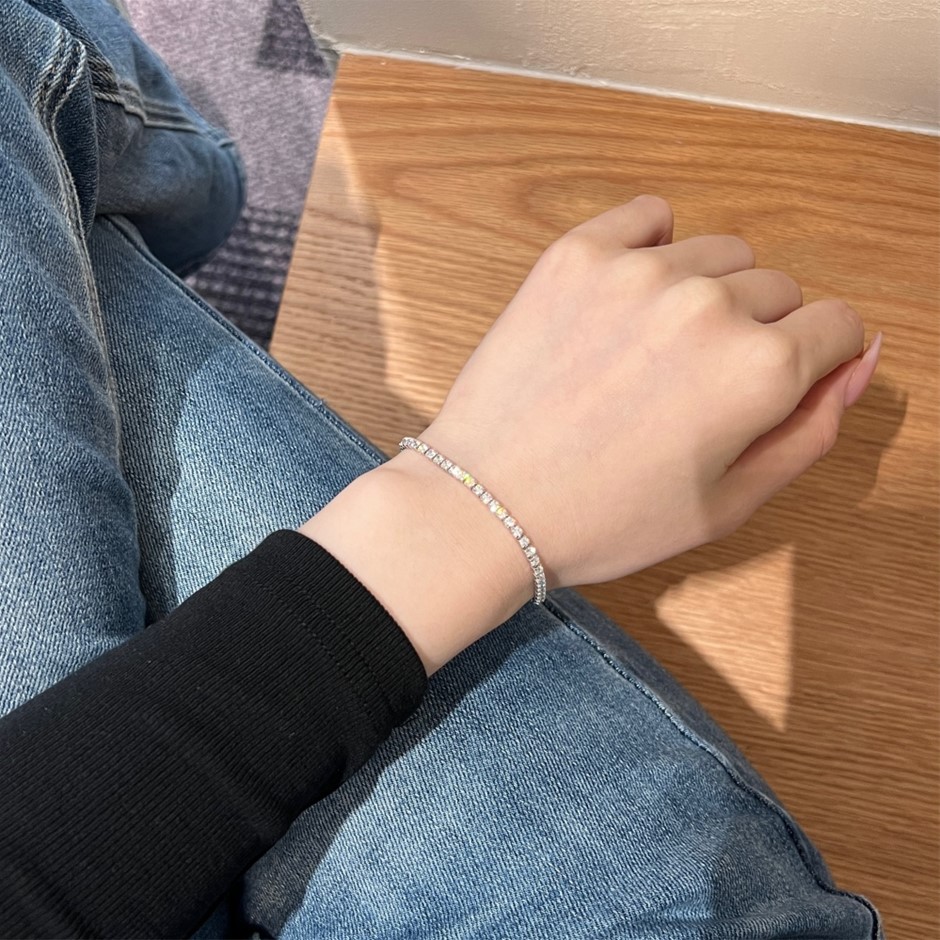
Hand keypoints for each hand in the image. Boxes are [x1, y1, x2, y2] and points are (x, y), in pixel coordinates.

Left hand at [303, 195, 880, 672]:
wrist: (488, 504)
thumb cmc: (604, 518)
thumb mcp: (729, 504)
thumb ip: (812, 429)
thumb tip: (860, 359)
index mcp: (760, 371)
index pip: (838, 324)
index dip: (814, 357)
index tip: (775, 380)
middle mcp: (709, 306)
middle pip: (777, 288)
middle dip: (756, 332)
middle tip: (694, 385)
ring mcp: (638, 271)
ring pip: (718, 253)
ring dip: (706, 291)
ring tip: (652, 350)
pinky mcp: (576, 254)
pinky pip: (648, 216)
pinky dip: (652, 244)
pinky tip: (629, 295)